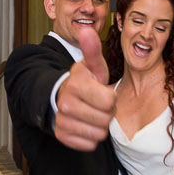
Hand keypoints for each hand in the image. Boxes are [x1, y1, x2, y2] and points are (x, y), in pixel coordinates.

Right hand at [54, 26, 115, 150]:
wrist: (63, 97)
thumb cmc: (85, 81)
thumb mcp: (92, 66)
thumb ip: (93, 50)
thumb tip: (87, 29)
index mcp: (76, 84)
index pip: (110, 102)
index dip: (111, 99)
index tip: (102, 92)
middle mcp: (65, 104)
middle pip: (105, 119)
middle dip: (106, 114)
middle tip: (97, 104)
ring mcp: (62, 121)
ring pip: (98, 134)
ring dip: (100, 126)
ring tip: (92, 114)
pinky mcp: (62, 135)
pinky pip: (89, 145)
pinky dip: (91, 138)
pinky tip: (85, 125)